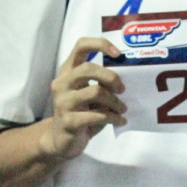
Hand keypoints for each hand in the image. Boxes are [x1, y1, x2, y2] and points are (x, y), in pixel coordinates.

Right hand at [39, 37, 126, 161]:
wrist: (62, 141)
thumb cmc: (80, 113)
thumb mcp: (89, 94)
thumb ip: (101, 83)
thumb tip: (124, 79)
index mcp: (68, 71)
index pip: (81, 46)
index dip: (101, 45)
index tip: (118, 54)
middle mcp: (62, 83)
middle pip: (89, 68)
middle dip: (111, 77)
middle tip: (122, 89)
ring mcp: (62, 102)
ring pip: (95, 91)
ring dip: (115, 101)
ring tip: (123, 109)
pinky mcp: (68, 121)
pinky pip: (97, 115)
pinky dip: (113, 117)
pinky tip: (120, 120)